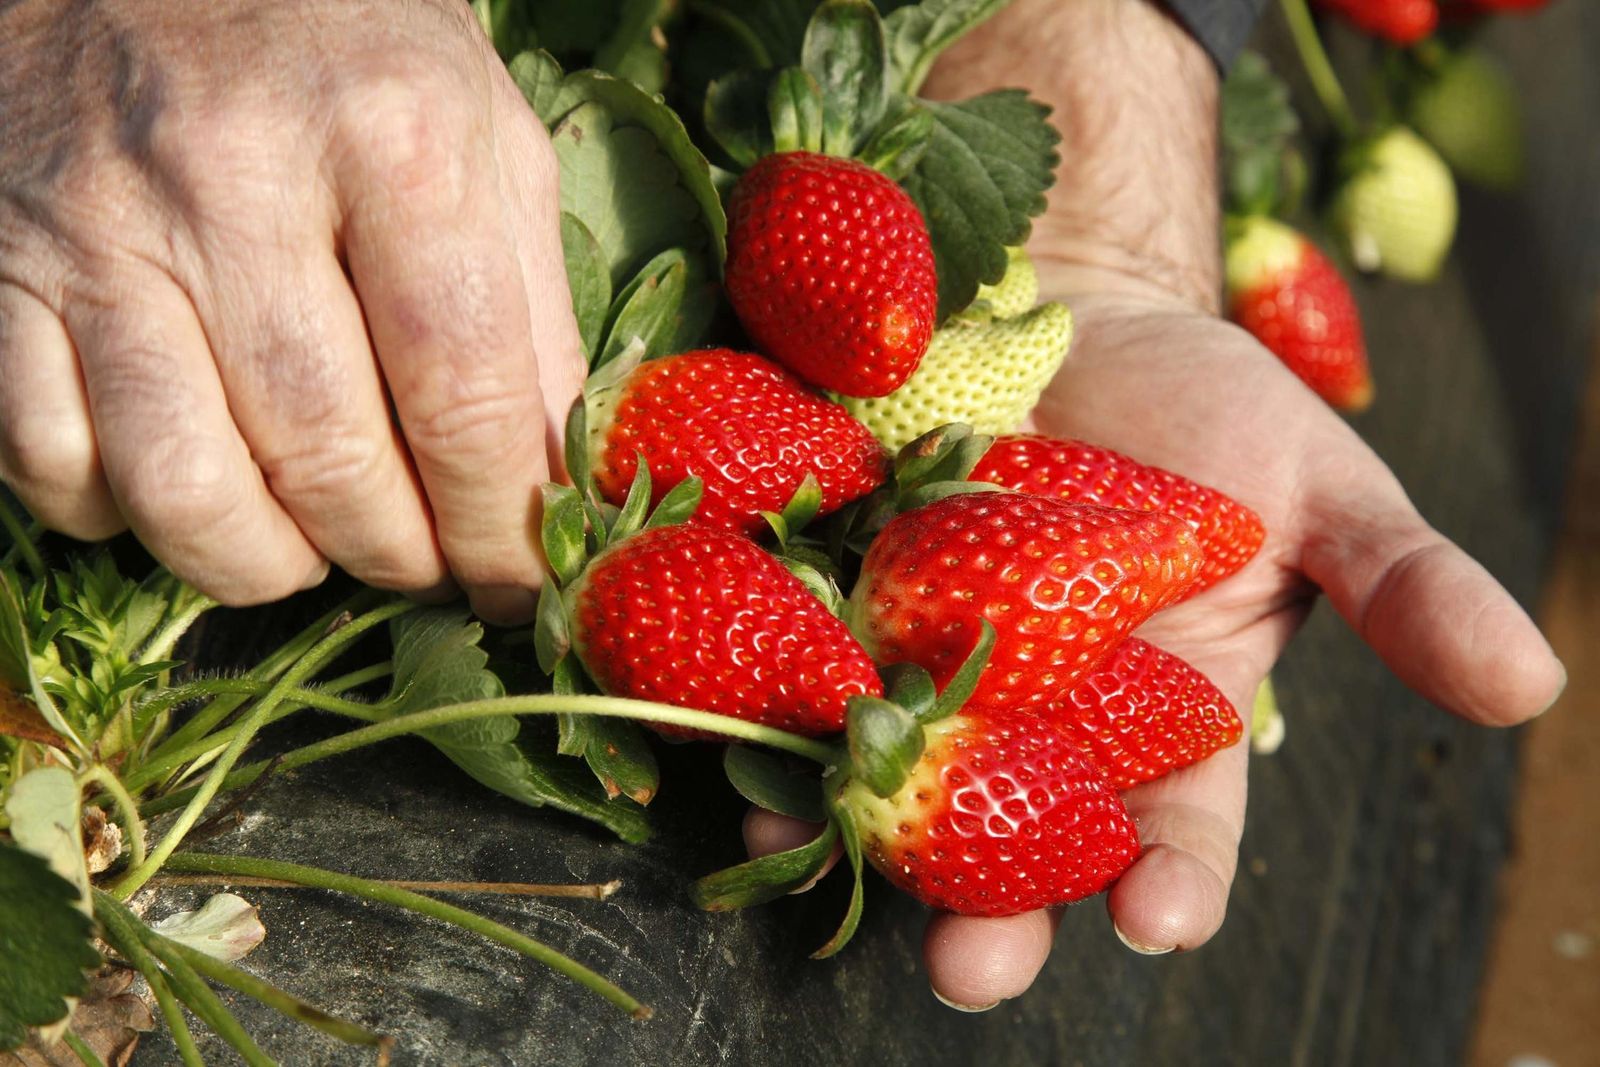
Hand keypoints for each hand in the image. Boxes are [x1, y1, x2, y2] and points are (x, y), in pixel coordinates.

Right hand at [0, 0, 584, 621]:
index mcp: (392, 137)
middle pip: (328, 458)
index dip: (499, 521)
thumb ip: (533, 303)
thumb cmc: (342, 45)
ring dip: (264, 565)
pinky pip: (48, 459)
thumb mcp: (482, 130)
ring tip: (312, 549)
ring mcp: (100, 227)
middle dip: (395, 554)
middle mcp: (236, 181)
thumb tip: (557, 478)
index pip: (462, 391)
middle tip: (423, 562)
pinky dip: (121, 515)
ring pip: (180, 487)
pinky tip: (190, 482)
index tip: (519, 580)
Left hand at [746, 291, 1563, 1009]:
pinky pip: (805, 688)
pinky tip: (745, 764)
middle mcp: (1044, 725)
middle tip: (969, 971)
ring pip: (897, 787)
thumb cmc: (1208, 409)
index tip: (1157, 920)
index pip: (1180, 834)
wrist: (1067, 315)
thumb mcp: (1319, 486)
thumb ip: (1405, 589)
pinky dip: (774, 726)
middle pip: (1021, 849)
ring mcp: (934, 674)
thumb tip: (1531, 684)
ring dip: (861, 838)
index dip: (1171, 883)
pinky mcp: (847, 610)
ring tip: (822, 864)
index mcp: (1166, 721)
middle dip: (996, 913)